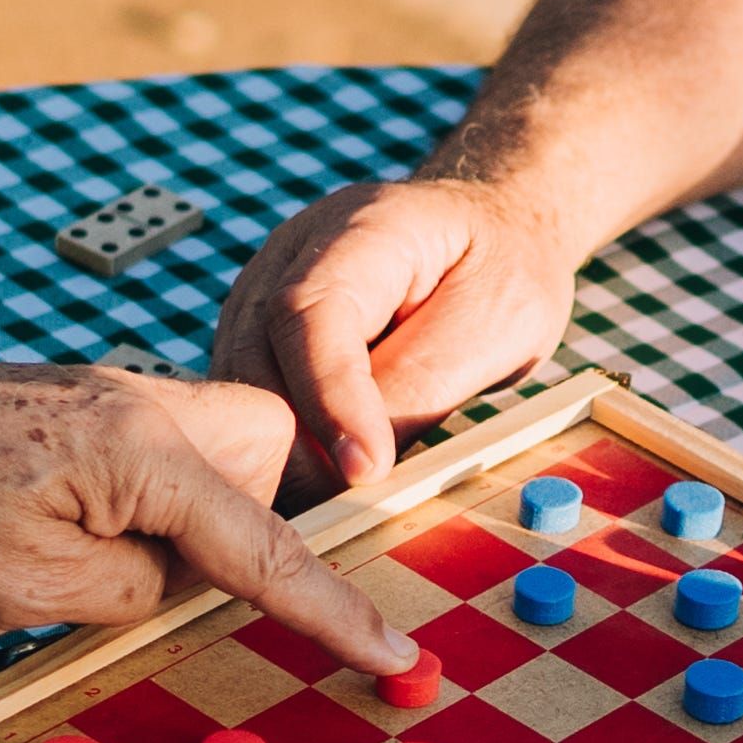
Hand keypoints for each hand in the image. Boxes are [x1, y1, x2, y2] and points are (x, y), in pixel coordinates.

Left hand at [0, 359, 411, 674]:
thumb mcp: (36, 592)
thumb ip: (139, 592)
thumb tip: (182, 586)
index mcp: (144, 452)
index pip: (268, 547)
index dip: (332, 612)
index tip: (392, 658)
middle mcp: (142, 406)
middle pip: (276, 458)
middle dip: (291, 527)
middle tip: (291, 603)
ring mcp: (107, 397)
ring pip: (223, 448)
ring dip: (221, 517)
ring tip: (161, 580)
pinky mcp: (74, 408)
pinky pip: (166, 450)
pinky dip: (171, 502)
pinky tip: (119, 548)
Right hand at [215, 177, 584, 497]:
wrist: (491, 232)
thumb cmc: (502, 273)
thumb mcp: (495, 325)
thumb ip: (421, 386)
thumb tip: (356, 463)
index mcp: (363, 228)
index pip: (314, 312)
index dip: (331, 396)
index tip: (364, 468)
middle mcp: (294, 252)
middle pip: (261, 353)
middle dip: (293, 440)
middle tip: (339, 513)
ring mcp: (265, 289)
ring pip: (241, 381)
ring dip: (274, 448)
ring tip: (322, 509)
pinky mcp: (260, 332)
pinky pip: (248, 395)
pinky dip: (272, 442)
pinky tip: (308, 483)